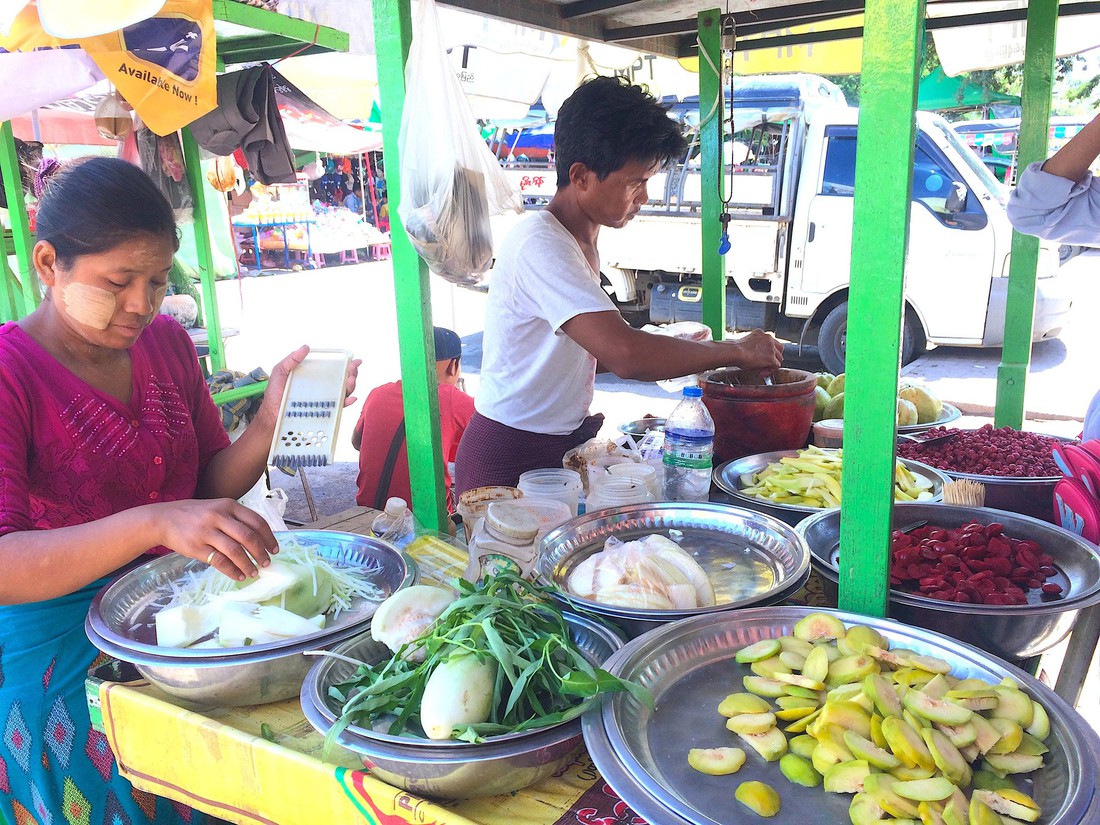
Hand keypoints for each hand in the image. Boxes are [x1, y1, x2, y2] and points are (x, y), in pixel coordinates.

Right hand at [154, 499, 278, 579]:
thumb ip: (235, 519)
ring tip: (254, 573)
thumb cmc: (194, 515)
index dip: (269, 537)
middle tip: (266, 563)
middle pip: (248, 537)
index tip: (275, 549)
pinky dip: (232, 570)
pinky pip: (219, 561)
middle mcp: (219, 516)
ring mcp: (207, 532)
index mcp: (228, 505)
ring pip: (235, 551)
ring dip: (248, 564)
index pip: (256, 521)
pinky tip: (238, 575)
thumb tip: (259, 539)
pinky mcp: (196, 547)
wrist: (162, 519)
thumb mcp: (217, 508)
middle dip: (261, 552)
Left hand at [256, 348, 360, 423]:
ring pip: (342, 391)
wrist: (272, 416)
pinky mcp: (322, 412)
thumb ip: (291, 359)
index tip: (353, 360)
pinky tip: (350, 398)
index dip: (345, 364)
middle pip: (341, 379)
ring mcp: (322, 400)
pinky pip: (337, 407)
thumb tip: (306, 347)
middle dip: (351, 373)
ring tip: (350, 381)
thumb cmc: (274, 395)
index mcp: (313, 377)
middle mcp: (320, 388)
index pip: (332, 369)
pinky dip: (346, 402)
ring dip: (350, 385)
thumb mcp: (280, 372)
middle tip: (352, 369)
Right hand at [723, 329, 783, 370]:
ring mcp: (771, 348)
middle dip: (775, 356)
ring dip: (772, 365)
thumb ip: (755, 346)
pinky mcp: (771, 358)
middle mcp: (768, 338)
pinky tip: (761, 372)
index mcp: (761, 333)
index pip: (771, 342)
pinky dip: (770, 370)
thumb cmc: (735, 350)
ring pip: (779, 358)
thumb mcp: (747, 343)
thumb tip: (756, 356)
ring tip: (763, 369)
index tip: (763, 357)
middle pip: (779, 348)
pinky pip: (776, 366)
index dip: (768, 351)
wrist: (734, 352)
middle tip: (767, 363)